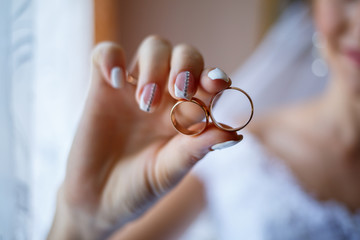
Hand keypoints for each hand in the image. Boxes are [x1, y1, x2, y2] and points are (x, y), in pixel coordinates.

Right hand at [48, 36, 241, 238]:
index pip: (207, 83)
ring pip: (154, 48)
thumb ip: (196, 149)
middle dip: (186, 66)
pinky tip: (116, 81)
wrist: (98, 201)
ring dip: (155, 66)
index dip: (214, 78)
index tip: (216, 85)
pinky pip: (105, 54)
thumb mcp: (169, 171)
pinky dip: (111, 58)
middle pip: (183, 55)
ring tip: (146, 104)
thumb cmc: (139, 187)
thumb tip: (234, 132)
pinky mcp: (102, 87)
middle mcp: (165, 97)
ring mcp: (133, 89)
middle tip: (179, 91)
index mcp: (186, 114)